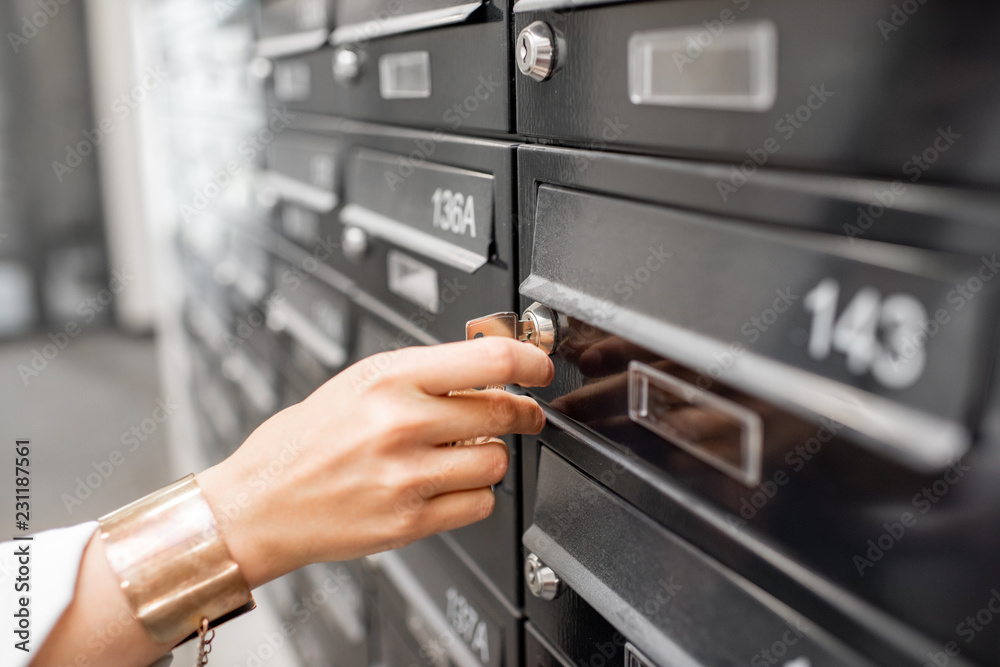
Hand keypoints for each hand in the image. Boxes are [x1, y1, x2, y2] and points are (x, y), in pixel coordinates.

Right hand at [198, 336, 553, 587]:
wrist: (260, 502)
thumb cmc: (305, 440)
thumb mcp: (358, 381)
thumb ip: (423, 373)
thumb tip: (489, 369)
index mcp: (388, 378)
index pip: (488, 360)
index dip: (529, 363)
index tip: (539, 369)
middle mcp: (400, 424)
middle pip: (503, 413)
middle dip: (523, 413)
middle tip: (522, 414)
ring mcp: (406, 476)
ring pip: (497, 463)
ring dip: (493, 458)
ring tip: (465, 454)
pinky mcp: (408, 521)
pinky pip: (479, 505)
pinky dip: (475, 495)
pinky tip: (449, 485)